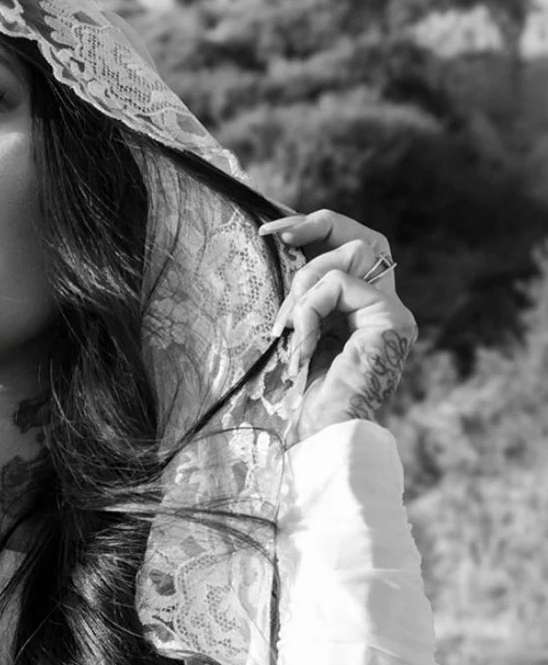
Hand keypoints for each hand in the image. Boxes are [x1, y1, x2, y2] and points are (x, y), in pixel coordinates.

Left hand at [258, 207, 416, 443]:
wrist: (316, 439)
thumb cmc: (293, 400)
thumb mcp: (289, 334)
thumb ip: (295, 297)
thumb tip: (272, 245)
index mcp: (358, 312)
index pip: (347, 250)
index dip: (314, 230)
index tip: (271, 232)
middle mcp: (382, 308)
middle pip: (363, 237)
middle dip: (317, 225)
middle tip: (275, 236)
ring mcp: (392, 313)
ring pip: (354, 250)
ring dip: (307, 280)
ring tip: (288, 324)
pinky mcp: (392, 319)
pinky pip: (342, 282)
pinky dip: (311, 304)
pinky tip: (302, 339)